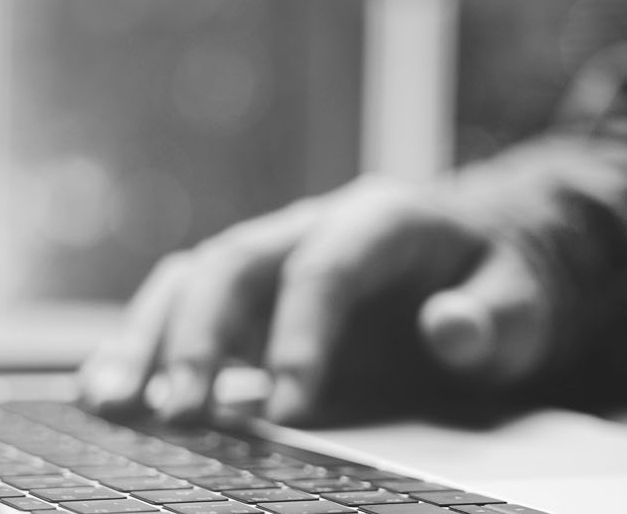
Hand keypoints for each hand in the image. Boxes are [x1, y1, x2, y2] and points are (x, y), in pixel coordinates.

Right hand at [78, 175, 557, 424]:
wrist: (476, 261)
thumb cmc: (498, 282)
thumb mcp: (522, 300)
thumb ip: (496, 316)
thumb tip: (452, 327)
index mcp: (383, 217)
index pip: (328, 264)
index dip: (303, 332)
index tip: (291, 408)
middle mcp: (312, 225)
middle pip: (238, 261)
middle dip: (204, 335)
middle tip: (183, 409)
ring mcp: (272, 256)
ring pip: (194, 278)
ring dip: (150, 339)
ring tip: (114, 401)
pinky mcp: (247, 296)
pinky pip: (181, 306)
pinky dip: (139, 345)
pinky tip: (104, 392)